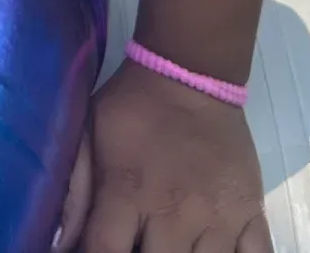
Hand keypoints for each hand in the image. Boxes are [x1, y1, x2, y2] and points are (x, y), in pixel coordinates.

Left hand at [59, 59, 271, 251]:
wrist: (191, 74)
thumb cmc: (133, 109)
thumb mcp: (89, 135)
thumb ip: (74, 191)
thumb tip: (57, 242)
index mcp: (128, 192)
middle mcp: (174, 212)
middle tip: (139, 243)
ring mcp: (218, 217)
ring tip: (171, 246)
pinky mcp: (252, 215)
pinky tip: (214, 252)